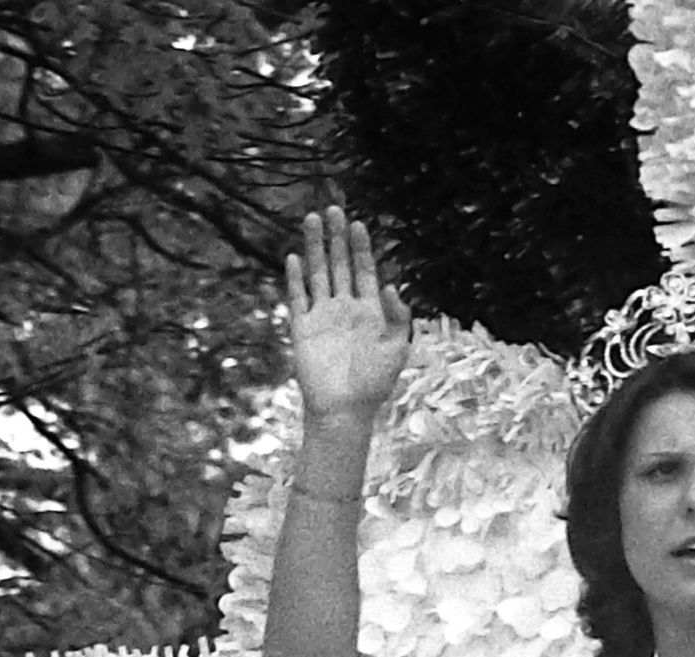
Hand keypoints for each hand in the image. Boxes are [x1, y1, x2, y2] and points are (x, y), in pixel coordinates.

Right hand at [285, 205, 412, 421]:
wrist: (344, 409)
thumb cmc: (374, 384)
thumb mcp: (397, 349)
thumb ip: (399, 317)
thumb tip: (394, 286)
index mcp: (370, 313)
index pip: (364, 272)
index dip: (361, 248)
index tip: (358, 224)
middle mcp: (345, 309)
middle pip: (339, 265)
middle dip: (337, 238)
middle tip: (333, 209)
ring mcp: (323, 316)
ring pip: (318, 274)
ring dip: (315, 248)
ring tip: (311, 219)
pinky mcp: (302, 328)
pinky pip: (298, 298)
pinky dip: (296, 278)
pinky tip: (294, 258)